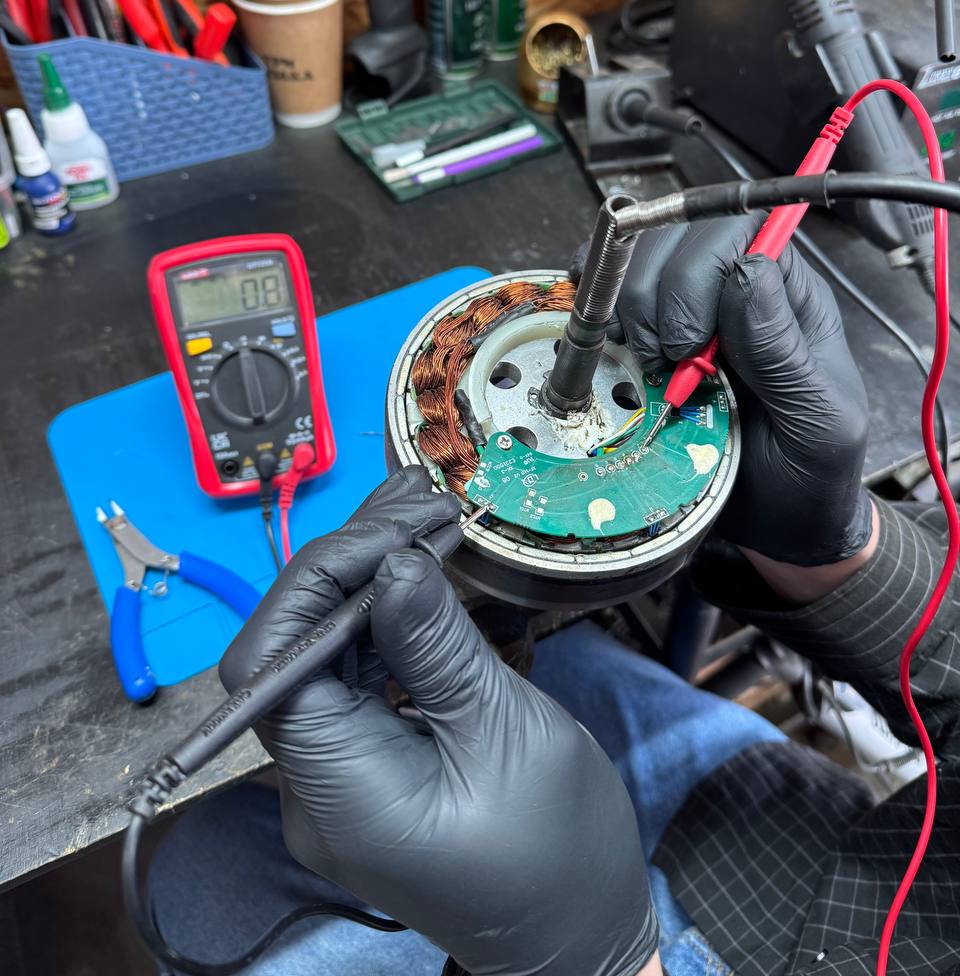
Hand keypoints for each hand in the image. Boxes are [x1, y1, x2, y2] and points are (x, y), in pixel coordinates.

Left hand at [221, 466, 657, 975]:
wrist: (578, 941)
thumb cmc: (558, 854)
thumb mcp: (507, 735)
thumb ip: (437, 646)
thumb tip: (393, 563)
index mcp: (338, 792)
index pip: (275, 663)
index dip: (319, 581)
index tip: (394, 533)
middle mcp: (317, 786)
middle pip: (294, 649)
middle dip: (348, 566)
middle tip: (419, 503)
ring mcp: (338, 778)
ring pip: (324, 653)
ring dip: (367, 581)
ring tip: (423, 514)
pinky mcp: (366, 765)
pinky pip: (356, 678)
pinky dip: (383, 620)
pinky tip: (419, 570)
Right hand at [606, 217, 872, 563]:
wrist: (777, 526)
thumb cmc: (808, 476)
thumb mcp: (818, 423)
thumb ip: (784, 351)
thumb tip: (746, 269)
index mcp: (786, 296)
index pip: (734, 230)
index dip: (698, 275)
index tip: (690, 346)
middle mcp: (735, 289)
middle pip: (674, 236)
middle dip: (654, 298)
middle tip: (663, 363)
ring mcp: (686, 309)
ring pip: (636, 259)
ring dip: (625, 309)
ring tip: (645, 365)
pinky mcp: (647, 334)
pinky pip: (610, 293)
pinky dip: (597, 310)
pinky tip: (610, 345)